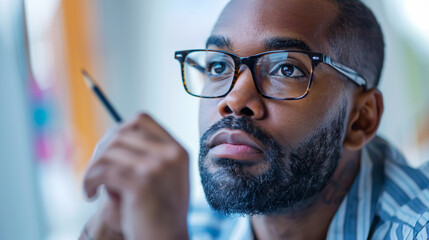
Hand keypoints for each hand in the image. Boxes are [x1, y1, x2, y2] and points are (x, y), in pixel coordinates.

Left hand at [82, 114, 189, 239]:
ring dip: (92, 168)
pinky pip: (103, 170)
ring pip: (109, 151)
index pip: (141, 120)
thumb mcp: (162, 177)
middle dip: (101, 150)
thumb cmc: (158, 213)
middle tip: (95, 172)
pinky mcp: (142, 182)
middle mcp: (171, 154)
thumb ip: (147, 154)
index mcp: (177, 150)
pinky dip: (89, 180)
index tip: (108, 153)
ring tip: (91, 185)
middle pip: (122, 132)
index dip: (118, 131)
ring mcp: (158, 166)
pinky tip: (90, 194)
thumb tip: (113, 134)